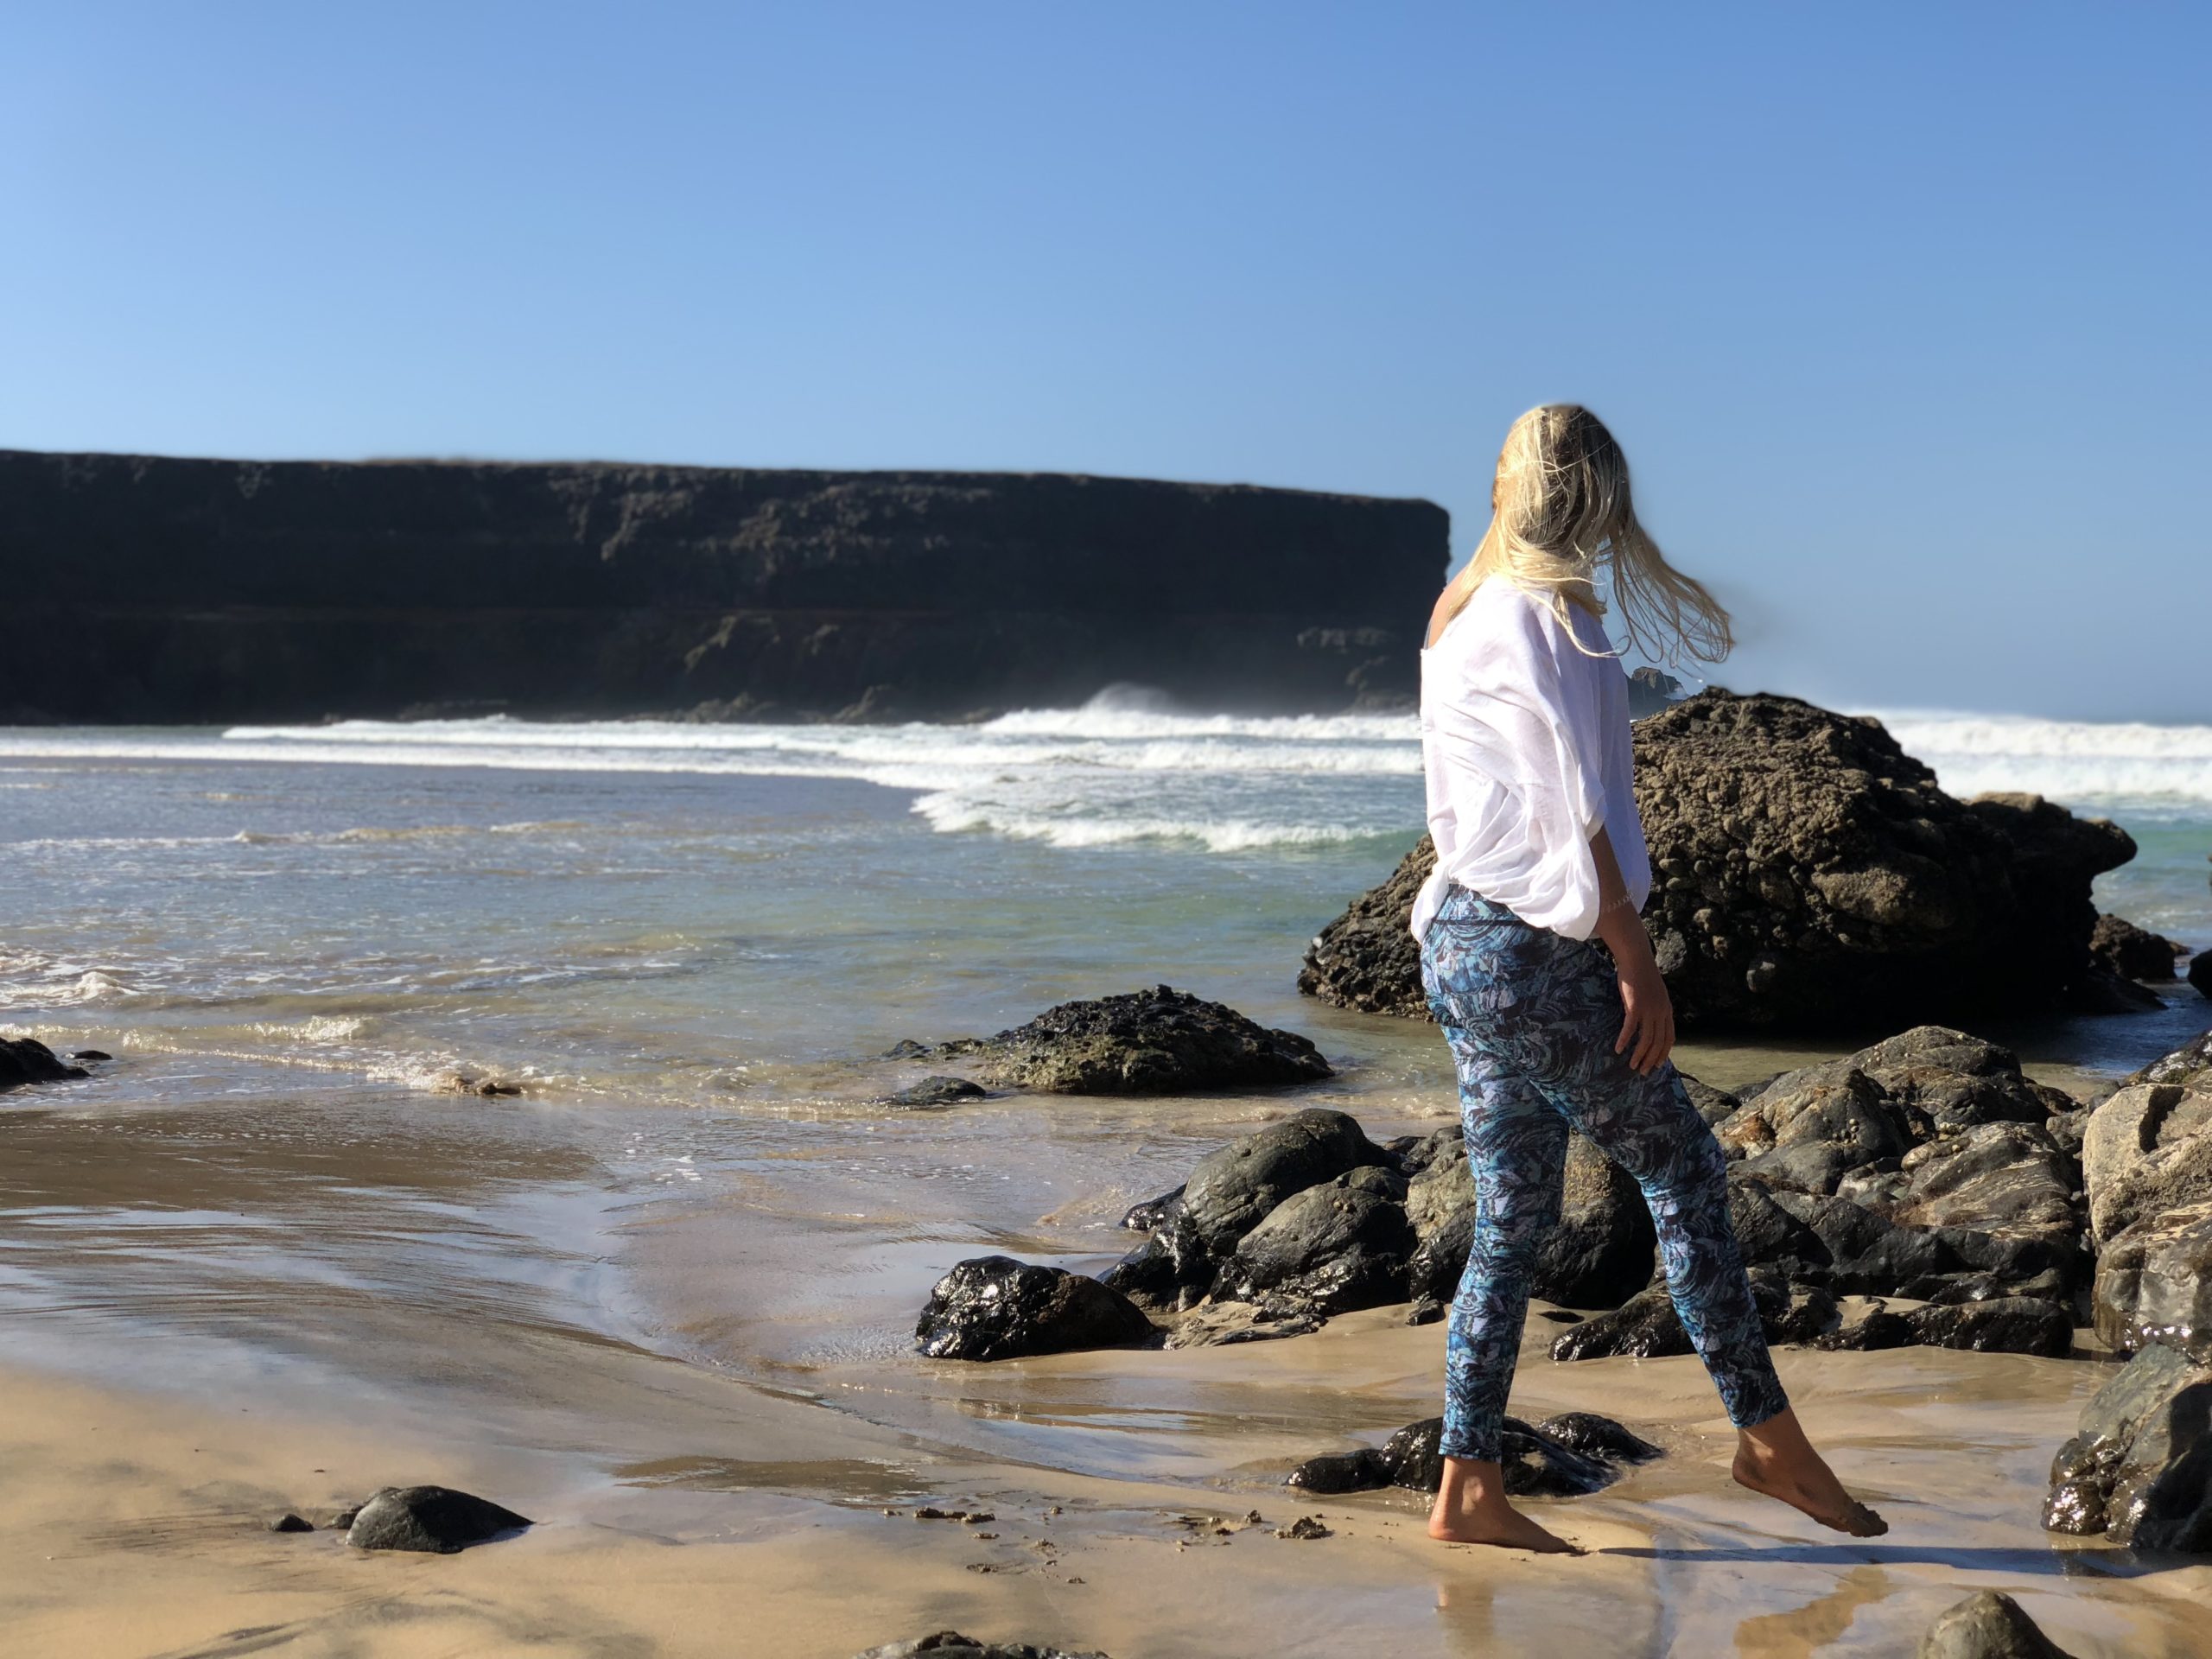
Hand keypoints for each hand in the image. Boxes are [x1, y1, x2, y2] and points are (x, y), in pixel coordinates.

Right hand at [1614, 952, 1675, 1075]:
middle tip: (1644, 1072)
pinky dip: (1625, 1041)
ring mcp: (1649, 1010)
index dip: (1664, 1053)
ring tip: (1632, 1066)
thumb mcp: (1654, 992)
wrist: (1636, 958)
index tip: (1658, 1064)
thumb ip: (1654, 1006)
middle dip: (1652, 1060)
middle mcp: (1661, 1012)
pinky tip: (1618, 1049)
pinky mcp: (1635, 1007)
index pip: (1669, 1038)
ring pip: (1646, 1040)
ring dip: (1639, 1055)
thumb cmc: (1642, 973)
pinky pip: (1630, 1029)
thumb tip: (1649, 1018)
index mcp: (1667, 1010)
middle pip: (1659, 1043)